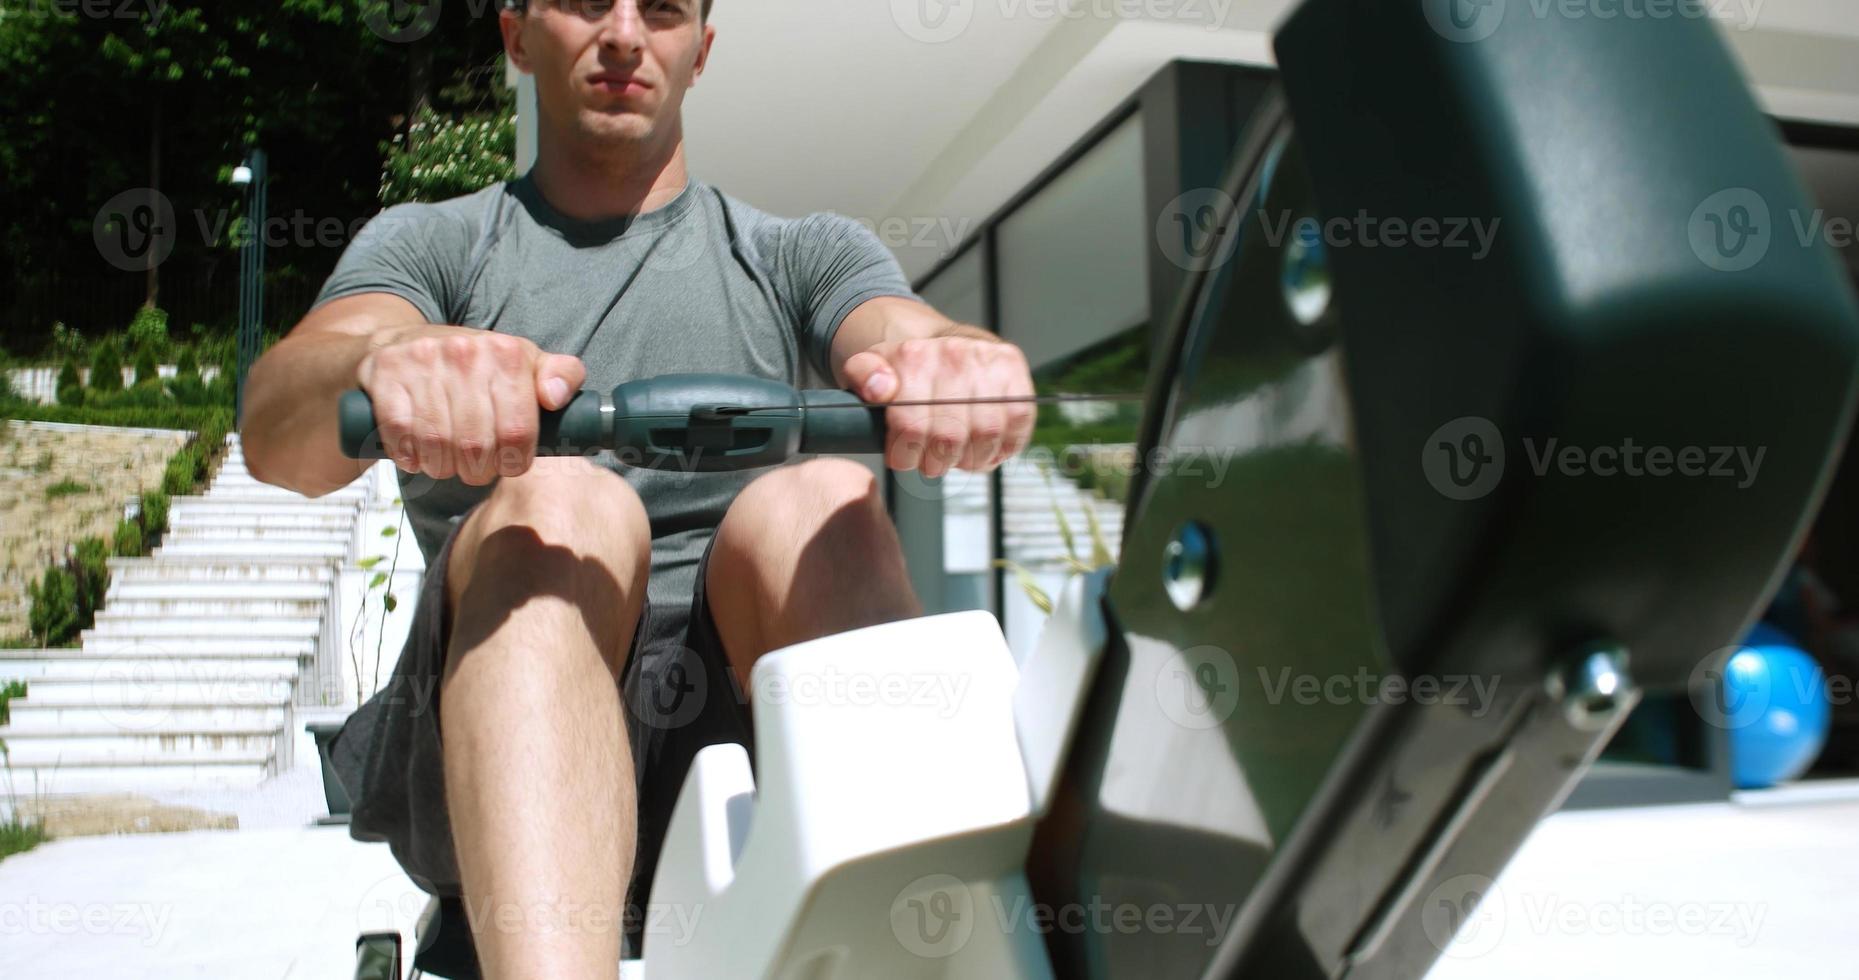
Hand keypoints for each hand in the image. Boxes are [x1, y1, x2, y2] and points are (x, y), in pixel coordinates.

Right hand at [356, 325, 586, 485]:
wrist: (404, 342)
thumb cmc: (476, 366)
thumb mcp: (525, 363)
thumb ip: (561, 376)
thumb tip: (556, 397)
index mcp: (507, 352)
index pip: (517, 432)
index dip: (514, 461)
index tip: (508, 464)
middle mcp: (466, 352)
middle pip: (476, 445)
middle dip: (477, 470)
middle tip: (475, 468)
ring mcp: (422, 361)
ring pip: (437, 444)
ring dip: (442, 467)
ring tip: (446, 462)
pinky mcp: (386, 373)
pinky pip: (400, 434)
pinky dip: (409, 455)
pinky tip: (417, 454)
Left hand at [842, 334, 1035, 478]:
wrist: (943, 342)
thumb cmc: (909, 368)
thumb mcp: (871, 367)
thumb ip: (862, 376)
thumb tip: (879, 389)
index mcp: (915, 357)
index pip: (912, 425)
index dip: (906, 454)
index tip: (903, 457)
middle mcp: (954, 355)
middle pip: (949, 437)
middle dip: (937, 462)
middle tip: (932, 462)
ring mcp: (989, 362)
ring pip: (986, 434)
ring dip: (971, 459)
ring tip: (959, 456)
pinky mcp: (1016, 371)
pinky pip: (1018, 422)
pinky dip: (1003, 445)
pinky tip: (986, 446)